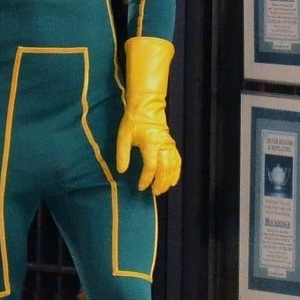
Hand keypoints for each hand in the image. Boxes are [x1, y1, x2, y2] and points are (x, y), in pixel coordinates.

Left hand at [115, 36, 181, 195]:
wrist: (147, 106)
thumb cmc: (133, 121)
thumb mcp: (123, 136)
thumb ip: (122, 154)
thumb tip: (122, 171)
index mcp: (150, 143)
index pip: (151, 166)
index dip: (146, 179)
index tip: (140, 187)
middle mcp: (162, 145)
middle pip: (165, 169)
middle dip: (160, 183)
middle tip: (154, 193)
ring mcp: (168, 145)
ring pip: (172, 166)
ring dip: (168, 179)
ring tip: (162, 190)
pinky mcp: (171, 144)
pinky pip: (177, 160)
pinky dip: (176, 171)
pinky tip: (173, 181)